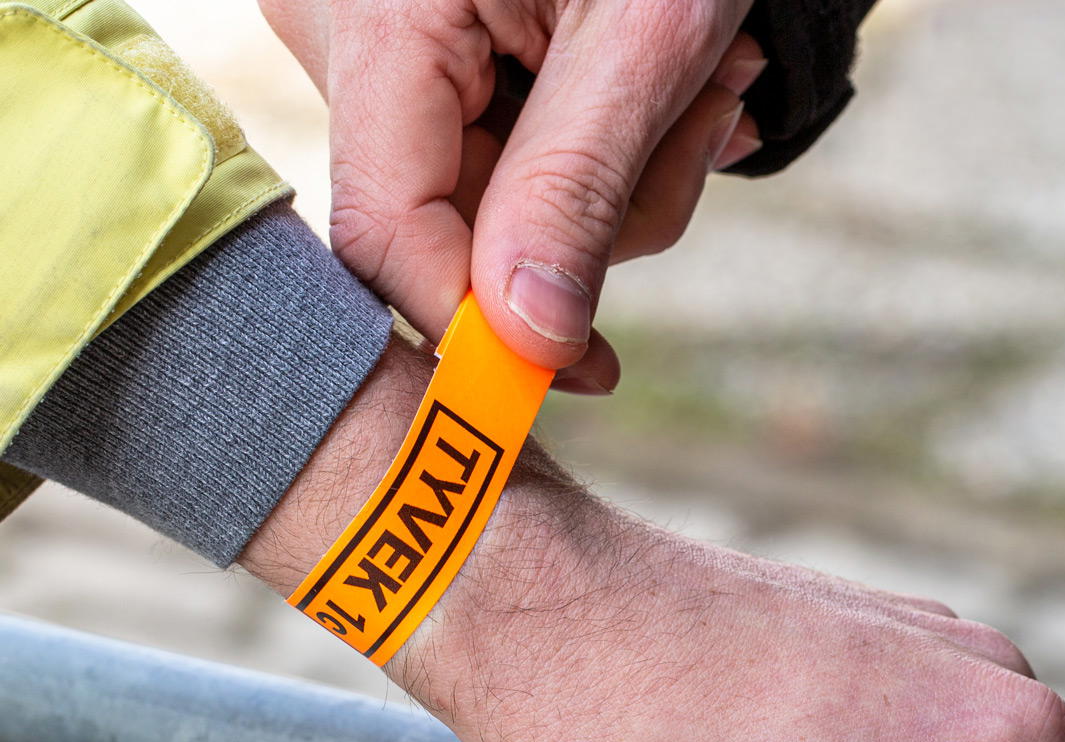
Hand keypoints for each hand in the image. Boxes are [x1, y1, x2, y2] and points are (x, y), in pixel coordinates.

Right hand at [259, 0, 762, 389]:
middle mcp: (346, 36)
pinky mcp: (430, 63)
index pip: (390, 231)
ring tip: (712, 82)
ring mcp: (383, 50)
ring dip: (625, 181)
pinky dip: (604, 151)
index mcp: (377, 17)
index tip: (580, 376)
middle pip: (452, 228)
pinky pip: (508, 165)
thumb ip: (574, 187)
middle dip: (599, 221)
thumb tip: (528, 342)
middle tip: (709, 126)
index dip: (481, 326)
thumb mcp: (647, 30)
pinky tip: (668, 85)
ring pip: (496, 208)